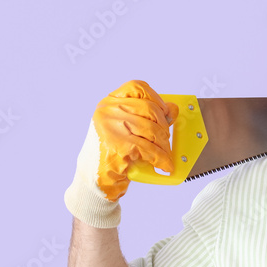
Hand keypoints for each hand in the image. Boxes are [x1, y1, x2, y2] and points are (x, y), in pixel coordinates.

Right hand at [64, 80, 178, 226]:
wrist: (93, 178)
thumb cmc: (111, 152)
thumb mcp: (127, 129)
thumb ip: (147, 117)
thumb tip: (173, 109)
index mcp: (109, 103)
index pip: (137, 88)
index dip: (156, 97)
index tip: (165, 110)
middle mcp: (107, 111)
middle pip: (150, 109)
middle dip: (164, 126)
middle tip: (166, 140)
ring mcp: (111, 128)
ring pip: (152, 130)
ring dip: (164, 145)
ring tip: (165, 154)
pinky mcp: (118, 147)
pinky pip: (150, 149)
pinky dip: (161, 159)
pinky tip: (164, 165)